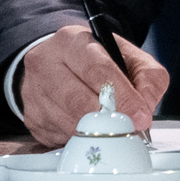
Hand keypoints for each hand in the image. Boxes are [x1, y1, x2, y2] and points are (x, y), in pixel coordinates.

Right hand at [17, 24, 169, 149]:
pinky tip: (93, 130)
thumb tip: (146, 107)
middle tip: (131, 128)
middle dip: (110, 119)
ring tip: (116, 130)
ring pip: (70, 123)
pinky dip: (83, 139)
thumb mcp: (128, 56)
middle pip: (78, 100)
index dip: (123, 96)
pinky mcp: (32, 119)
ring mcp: (34, 93)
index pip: (98, 70)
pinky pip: (61, 137)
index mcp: (71, 41)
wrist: (57, 64)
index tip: (141, 116)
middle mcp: (46, 64)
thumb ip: (147, 76)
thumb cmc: (97, 61)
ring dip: (98, 132)